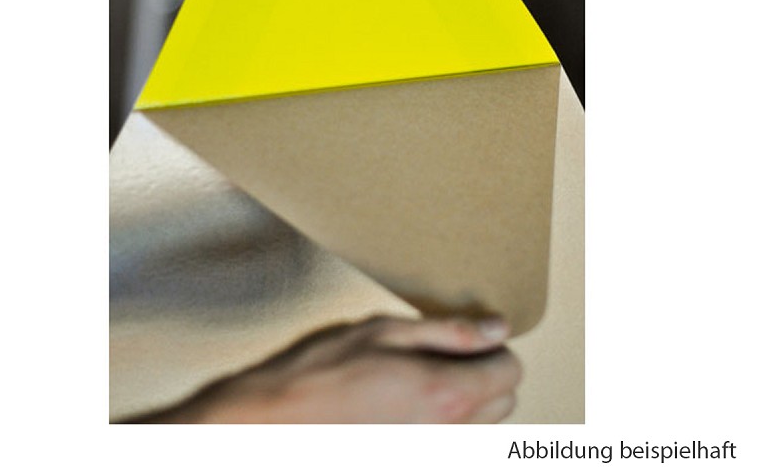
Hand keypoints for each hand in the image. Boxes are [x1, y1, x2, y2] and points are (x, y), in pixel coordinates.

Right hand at [128, 315, 521, 423]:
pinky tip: (406, 410)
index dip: (493, 349)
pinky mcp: (419, 466)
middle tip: (438, 357)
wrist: (279, 425)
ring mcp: (435, 459)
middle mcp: (451, 436)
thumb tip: (499, 328)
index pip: (511, 371)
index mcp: (446, 394)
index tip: (465, 341)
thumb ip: (451, 332)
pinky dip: (445, 426)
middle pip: (505, 403)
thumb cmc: (326, 370)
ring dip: (467, 403)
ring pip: (483, 429)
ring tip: (418, 383)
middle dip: (483, 376)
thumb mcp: (386, 332)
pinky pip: (456, 447)